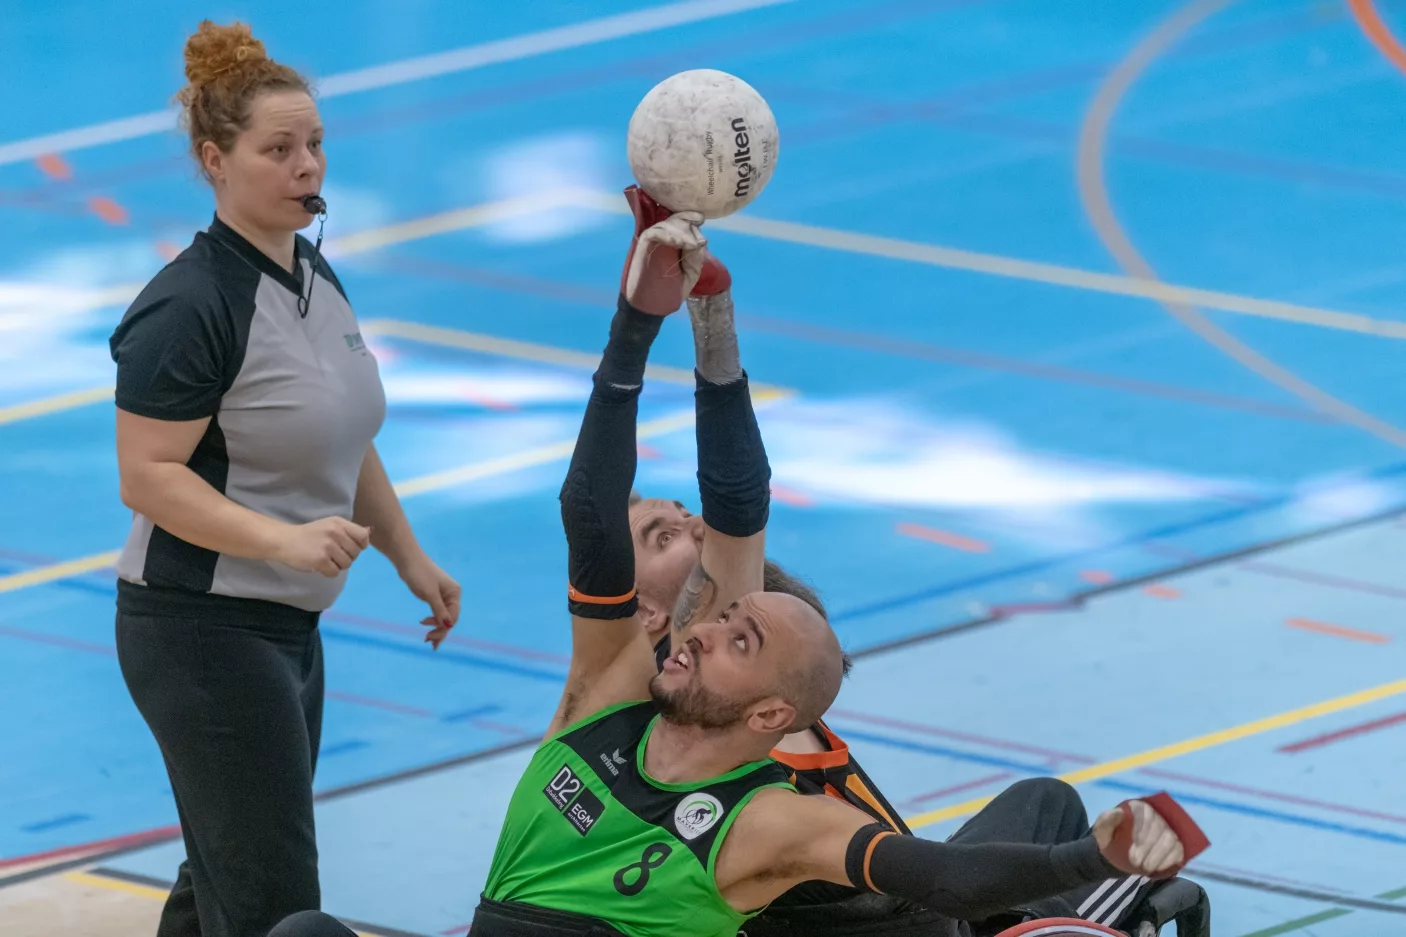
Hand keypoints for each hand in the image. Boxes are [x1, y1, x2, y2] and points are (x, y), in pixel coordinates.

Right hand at [274, 517, 370, 577]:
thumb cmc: (309, 534)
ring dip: (337, 566)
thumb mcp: (330, 525)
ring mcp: (328, 546)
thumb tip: (370, 532)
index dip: (360, 546)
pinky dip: (328, 572)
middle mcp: (335, 532)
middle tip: (333, 555)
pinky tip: (319, 565)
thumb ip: (349, 530)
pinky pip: (335, 573)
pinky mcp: (320, 560)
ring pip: (346, 564)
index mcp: (339, 523)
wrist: (284, 540)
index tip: (350, 548)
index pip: (363, 537)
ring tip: (326, 559)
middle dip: (347, 557)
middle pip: (355, 553)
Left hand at [397, 551, 461, 649]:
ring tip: (426, 638)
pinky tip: (426, 624)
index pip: (453, 617)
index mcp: (455, 593)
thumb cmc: (419, 574)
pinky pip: (437, 611)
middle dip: (440, 631)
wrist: (407, 559)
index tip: (429, 637)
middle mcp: (452, 594)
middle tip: (427, 641)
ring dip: (436, 627)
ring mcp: (443, 594)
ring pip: (443, 615)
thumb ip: (439, 610)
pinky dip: (432, 619)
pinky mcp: (434, 594)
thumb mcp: (429, 594)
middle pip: (449, 618)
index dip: (443, 629)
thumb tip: (449, 625)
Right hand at [619, 186, 729, 313]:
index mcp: (676, 242)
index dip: (692, 218)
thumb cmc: (670, 290)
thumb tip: (698, 240)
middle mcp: (664, 238)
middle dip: (688, 225)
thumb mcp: (690, 273)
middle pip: (675, 219)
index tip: (701, 225)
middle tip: (696, 242)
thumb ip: (695, 256)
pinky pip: (653, 233)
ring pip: (665, 224)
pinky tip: (677, 243)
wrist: (652, 306)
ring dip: (680, 232)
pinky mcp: (642, 246)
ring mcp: (652, 241)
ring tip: (690, 245)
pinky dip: (667, 235)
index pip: (683, 222)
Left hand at [1093, 800, 1185, 876]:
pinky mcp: (1176, 843)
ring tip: (1146, 867)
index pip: (1146, 814)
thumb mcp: (1102, 829)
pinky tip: (1157, 868)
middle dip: (1148, 847)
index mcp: (1139, 807)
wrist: (1119, 851)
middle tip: (1136, 862)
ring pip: (1171, 839)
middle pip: (1159, 828)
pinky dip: (1169, 860)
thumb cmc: (1111, 837)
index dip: (1141, 831)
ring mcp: (1168, 829)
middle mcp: (1157, 815)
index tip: (1133, 848)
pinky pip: (1179, 849)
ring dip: (1159, 855)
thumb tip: (1119, 812)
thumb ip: (1107, 820)